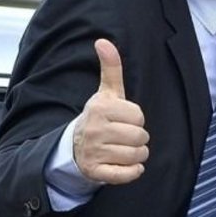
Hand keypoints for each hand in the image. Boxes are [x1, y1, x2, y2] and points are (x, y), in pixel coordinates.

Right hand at [71, 39, 149, 183]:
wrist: (76, 146)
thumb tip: (103, 41)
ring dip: (137, 155)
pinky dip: (132, 172)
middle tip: (125, 136)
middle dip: (138, 138)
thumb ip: (111, 67)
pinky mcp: (96, 172)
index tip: (124, 120)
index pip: (138, 116)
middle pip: (140, 136)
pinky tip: (128, 165)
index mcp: (100, 108)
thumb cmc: (100, 117)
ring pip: (135, 156)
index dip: (136, 119)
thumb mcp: (106, 92)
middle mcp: (94, 130)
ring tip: (126, 150)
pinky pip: (126, 175)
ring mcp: (94, 152)